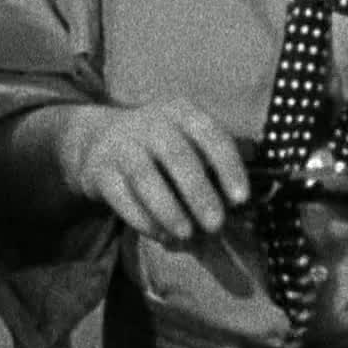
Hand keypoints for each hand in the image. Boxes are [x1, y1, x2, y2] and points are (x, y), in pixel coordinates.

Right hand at [57, 99, 249, 244]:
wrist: (101, 139)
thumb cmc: (164, 149)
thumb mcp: (191, 143)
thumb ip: (218, 172)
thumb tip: (247, 212)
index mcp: (183, 113)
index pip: (212, 135)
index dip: (229, 166)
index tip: (241, 199)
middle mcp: (152, 122)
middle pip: (177, 156)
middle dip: (198, 193)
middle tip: (215, 225)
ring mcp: (122, 144)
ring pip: (144, 177)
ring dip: (168, 209)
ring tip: (185, 234)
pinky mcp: (100, 169)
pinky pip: (121, 196)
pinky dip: (142, 218)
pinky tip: (160, 234)